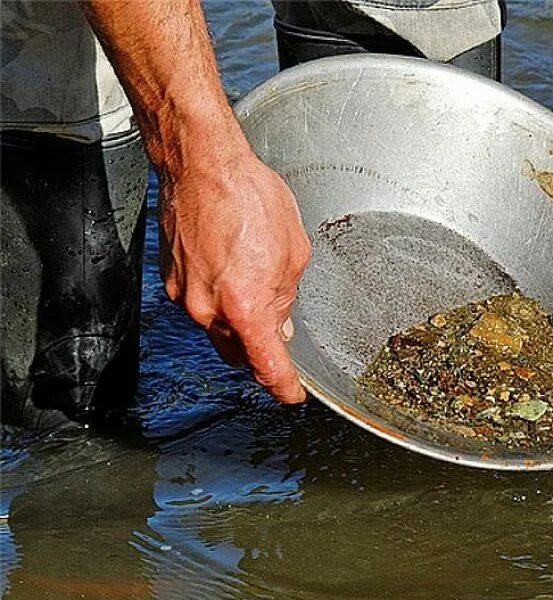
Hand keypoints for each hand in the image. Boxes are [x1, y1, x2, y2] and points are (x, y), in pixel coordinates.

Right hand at [158, 148, 310, 402]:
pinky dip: (221, 303)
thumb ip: (287, 297)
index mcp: (245, 306)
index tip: (291, 394)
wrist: (201, 164)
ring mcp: (185, 297)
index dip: (283, 387)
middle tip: (281, 340)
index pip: (266, 367)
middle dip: (261, 353)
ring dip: (240, 325)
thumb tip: (281, 323)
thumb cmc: (247, 196)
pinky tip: (235, 276)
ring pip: (218, 332)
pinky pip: (202, 307)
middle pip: (239, 354)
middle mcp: (209, 309)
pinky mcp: (172, 282)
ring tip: (259, 291)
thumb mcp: (293, 252)